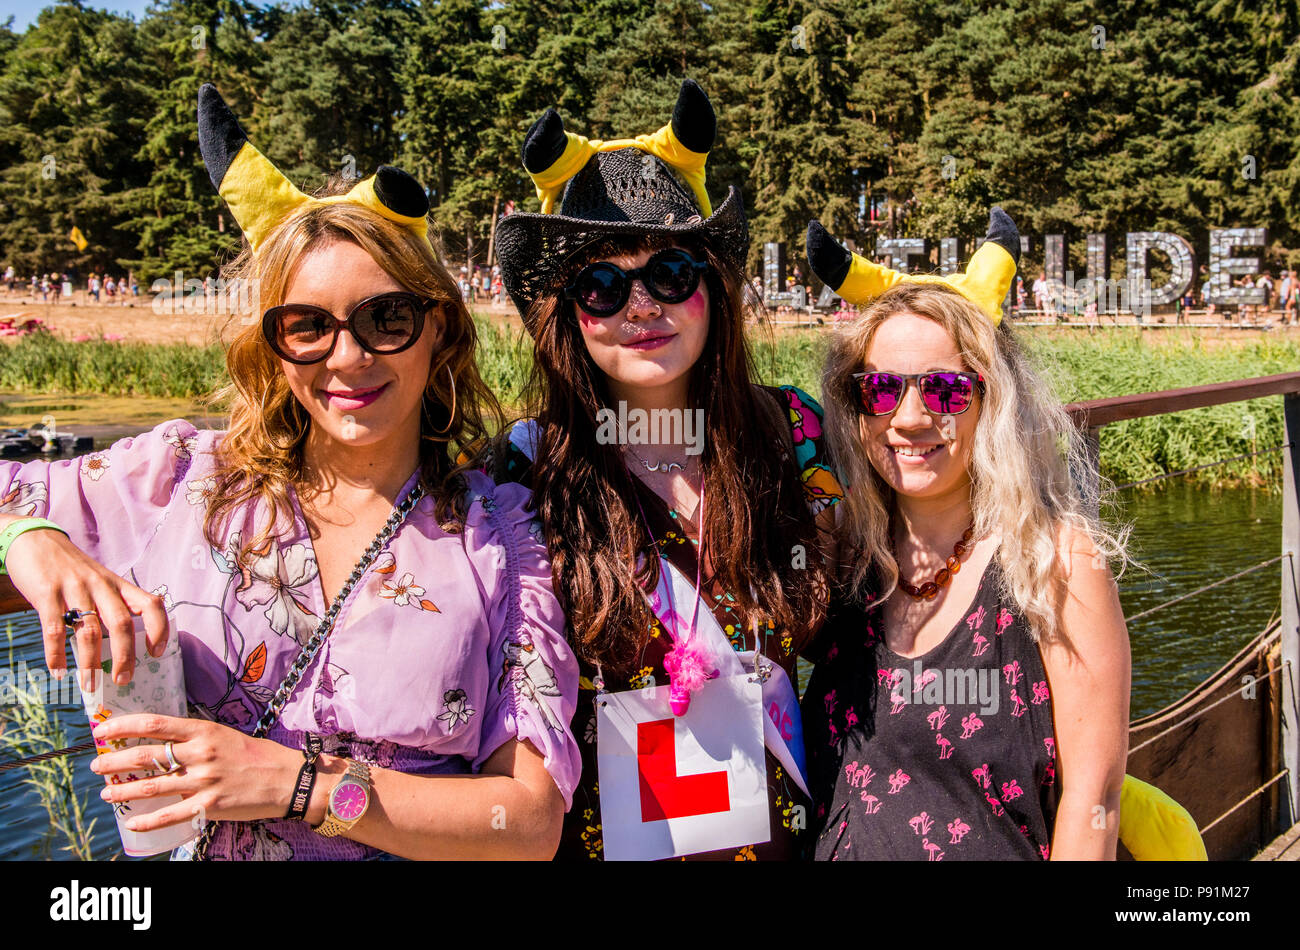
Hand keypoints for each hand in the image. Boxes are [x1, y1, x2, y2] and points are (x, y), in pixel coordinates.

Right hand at [1, 517, 166, 684]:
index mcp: (118, 585)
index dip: (159, 629)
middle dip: (125, 655)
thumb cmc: (72, 569)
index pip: (151, 604)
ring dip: (91, 662)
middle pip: (121, 623)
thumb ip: (113, 605)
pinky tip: (59, 671)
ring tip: (90, 684)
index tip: (158, 653)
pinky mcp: (47, 593)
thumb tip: (125, 645)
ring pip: (89, 630)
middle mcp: (100, 586)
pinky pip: (54, 628)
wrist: (35, 541)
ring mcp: (74, 589)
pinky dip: (56, 654)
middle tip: (123, 680)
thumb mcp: (100, 581)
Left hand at [88, 714, 301, 832]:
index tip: (102, 731)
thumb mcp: (224, 735)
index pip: (153, 724)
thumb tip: (159, 741)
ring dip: (123, 789)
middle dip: (113, 761)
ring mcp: (204, 780)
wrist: (286, 778)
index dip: (122, 726)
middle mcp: (201, 753)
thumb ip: (194, 738)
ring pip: (152, 785)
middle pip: (145, 755)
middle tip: (97, 764)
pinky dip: (147, 820)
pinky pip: (170, 814)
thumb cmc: (255, 755)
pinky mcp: (209, 805)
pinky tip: (132, 821)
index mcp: (203, 731)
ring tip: (106, 792)